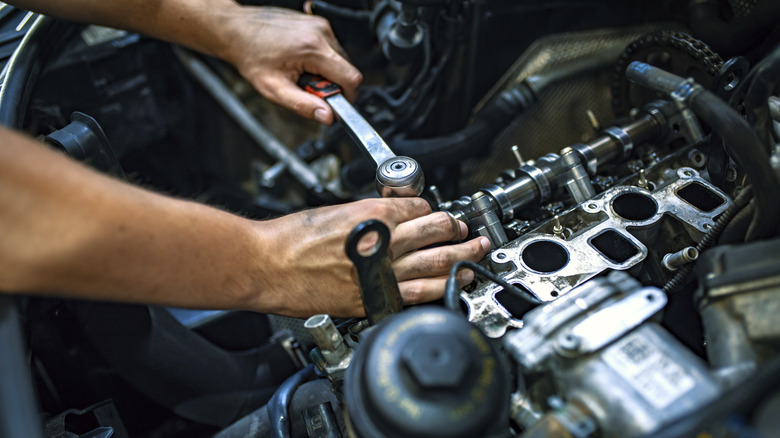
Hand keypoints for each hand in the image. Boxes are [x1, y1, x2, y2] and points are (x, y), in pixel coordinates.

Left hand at [220, 6, 360, 123]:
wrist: (237, 31)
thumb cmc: (251, 56)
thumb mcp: (275, 89)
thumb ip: (303, 105)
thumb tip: (327, 117)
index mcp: (313, 49)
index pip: (351, 78)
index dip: (347, 97)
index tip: (332, 103)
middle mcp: (321, 33)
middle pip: (347, 69)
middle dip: (332, 85)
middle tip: (307, 87)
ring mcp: (320, 26)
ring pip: (340, 60)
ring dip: (326, 73)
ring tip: (301, 72)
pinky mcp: (317, 24)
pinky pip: (331, 49)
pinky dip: (321, 60)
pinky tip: (301, 61)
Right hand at [253, 198, 489, 317]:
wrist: (267, 265)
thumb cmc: (291, 238)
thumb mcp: (336, 210)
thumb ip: (369, 213)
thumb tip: (392, 215)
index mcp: (375, 213)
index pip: (421, 207)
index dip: (431, 209)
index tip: (436, 215)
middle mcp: (385, 242)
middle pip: (438, 231)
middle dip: (458, 230)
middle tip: (468, 231)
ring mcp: (382, 273)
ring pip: (438, 263)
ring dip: (462, 258)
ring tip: (474, 255)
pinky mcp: (372, 299)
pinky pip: (417, 294)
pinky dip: (441, 288)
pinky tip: (453, 285)